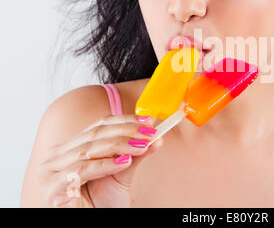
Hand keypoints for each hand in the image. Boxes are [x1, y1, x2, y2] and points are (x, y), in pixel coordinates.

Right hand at [37, 115, 161, 207]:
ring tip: (142, 147)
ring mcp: (50, 172)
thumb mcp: (121, 175)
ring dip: (120, 146)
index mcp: (70, 148)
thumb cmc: (101, 204)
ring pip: (89, 150)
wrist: (92, 224)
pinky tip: (125, 162)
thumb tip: (156, 138)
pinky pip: (82, 170)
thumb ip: (134, 155)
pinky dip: (105, 164)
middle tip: (150, 133)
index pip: (99, 126)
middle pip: (95, 135)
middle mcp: (56, 156)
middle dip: (127, 132)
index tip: (148, 121)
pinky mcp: (52, 188)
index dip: (125, 121)